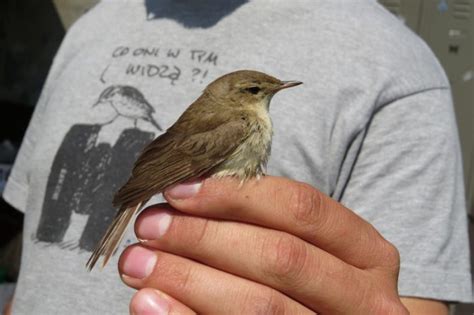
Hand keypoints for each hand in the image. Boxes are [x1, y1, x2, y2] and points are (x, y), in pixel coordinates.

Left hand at [118, 176, 407, 313]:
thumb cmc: (317, 288)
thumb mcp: (311, 250)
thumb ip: (264, 225)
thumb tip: (187, 199)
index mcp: (367, 253)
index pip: (302, 208)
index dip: (236, 195)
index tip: (179, 191)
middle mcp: (367, 297)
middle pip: (280, 256)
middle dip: (205, 237)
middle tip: (151, 227)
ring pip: (261, 305)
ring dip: (189, 278)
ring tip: (139, 264)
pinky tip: (152, 303)